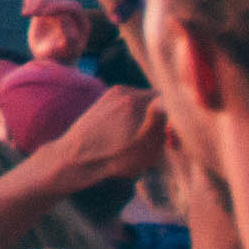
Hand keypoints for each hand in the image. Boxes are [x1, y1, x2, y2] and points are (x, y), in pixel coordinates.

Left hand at [24, 86, 168, 194]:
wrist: (75, 158)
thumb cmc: (112, 157)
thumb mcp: (144, 146)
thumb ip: (159, 121)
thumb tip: (169, 99)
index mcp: (135, 99)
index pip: (168, 100)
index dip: (174, 116)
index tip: (171, 134)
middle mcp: (123, 90)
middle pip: (153, 101)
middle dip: (158, 118)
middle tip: (155, 140)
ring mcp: (110, 95)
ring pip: (140, 104)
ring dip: (143, 119)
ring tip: (137, 140)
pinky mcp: (102, 102)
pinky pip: (126, 106)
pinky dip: (130, 119)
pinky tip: (123, 136)